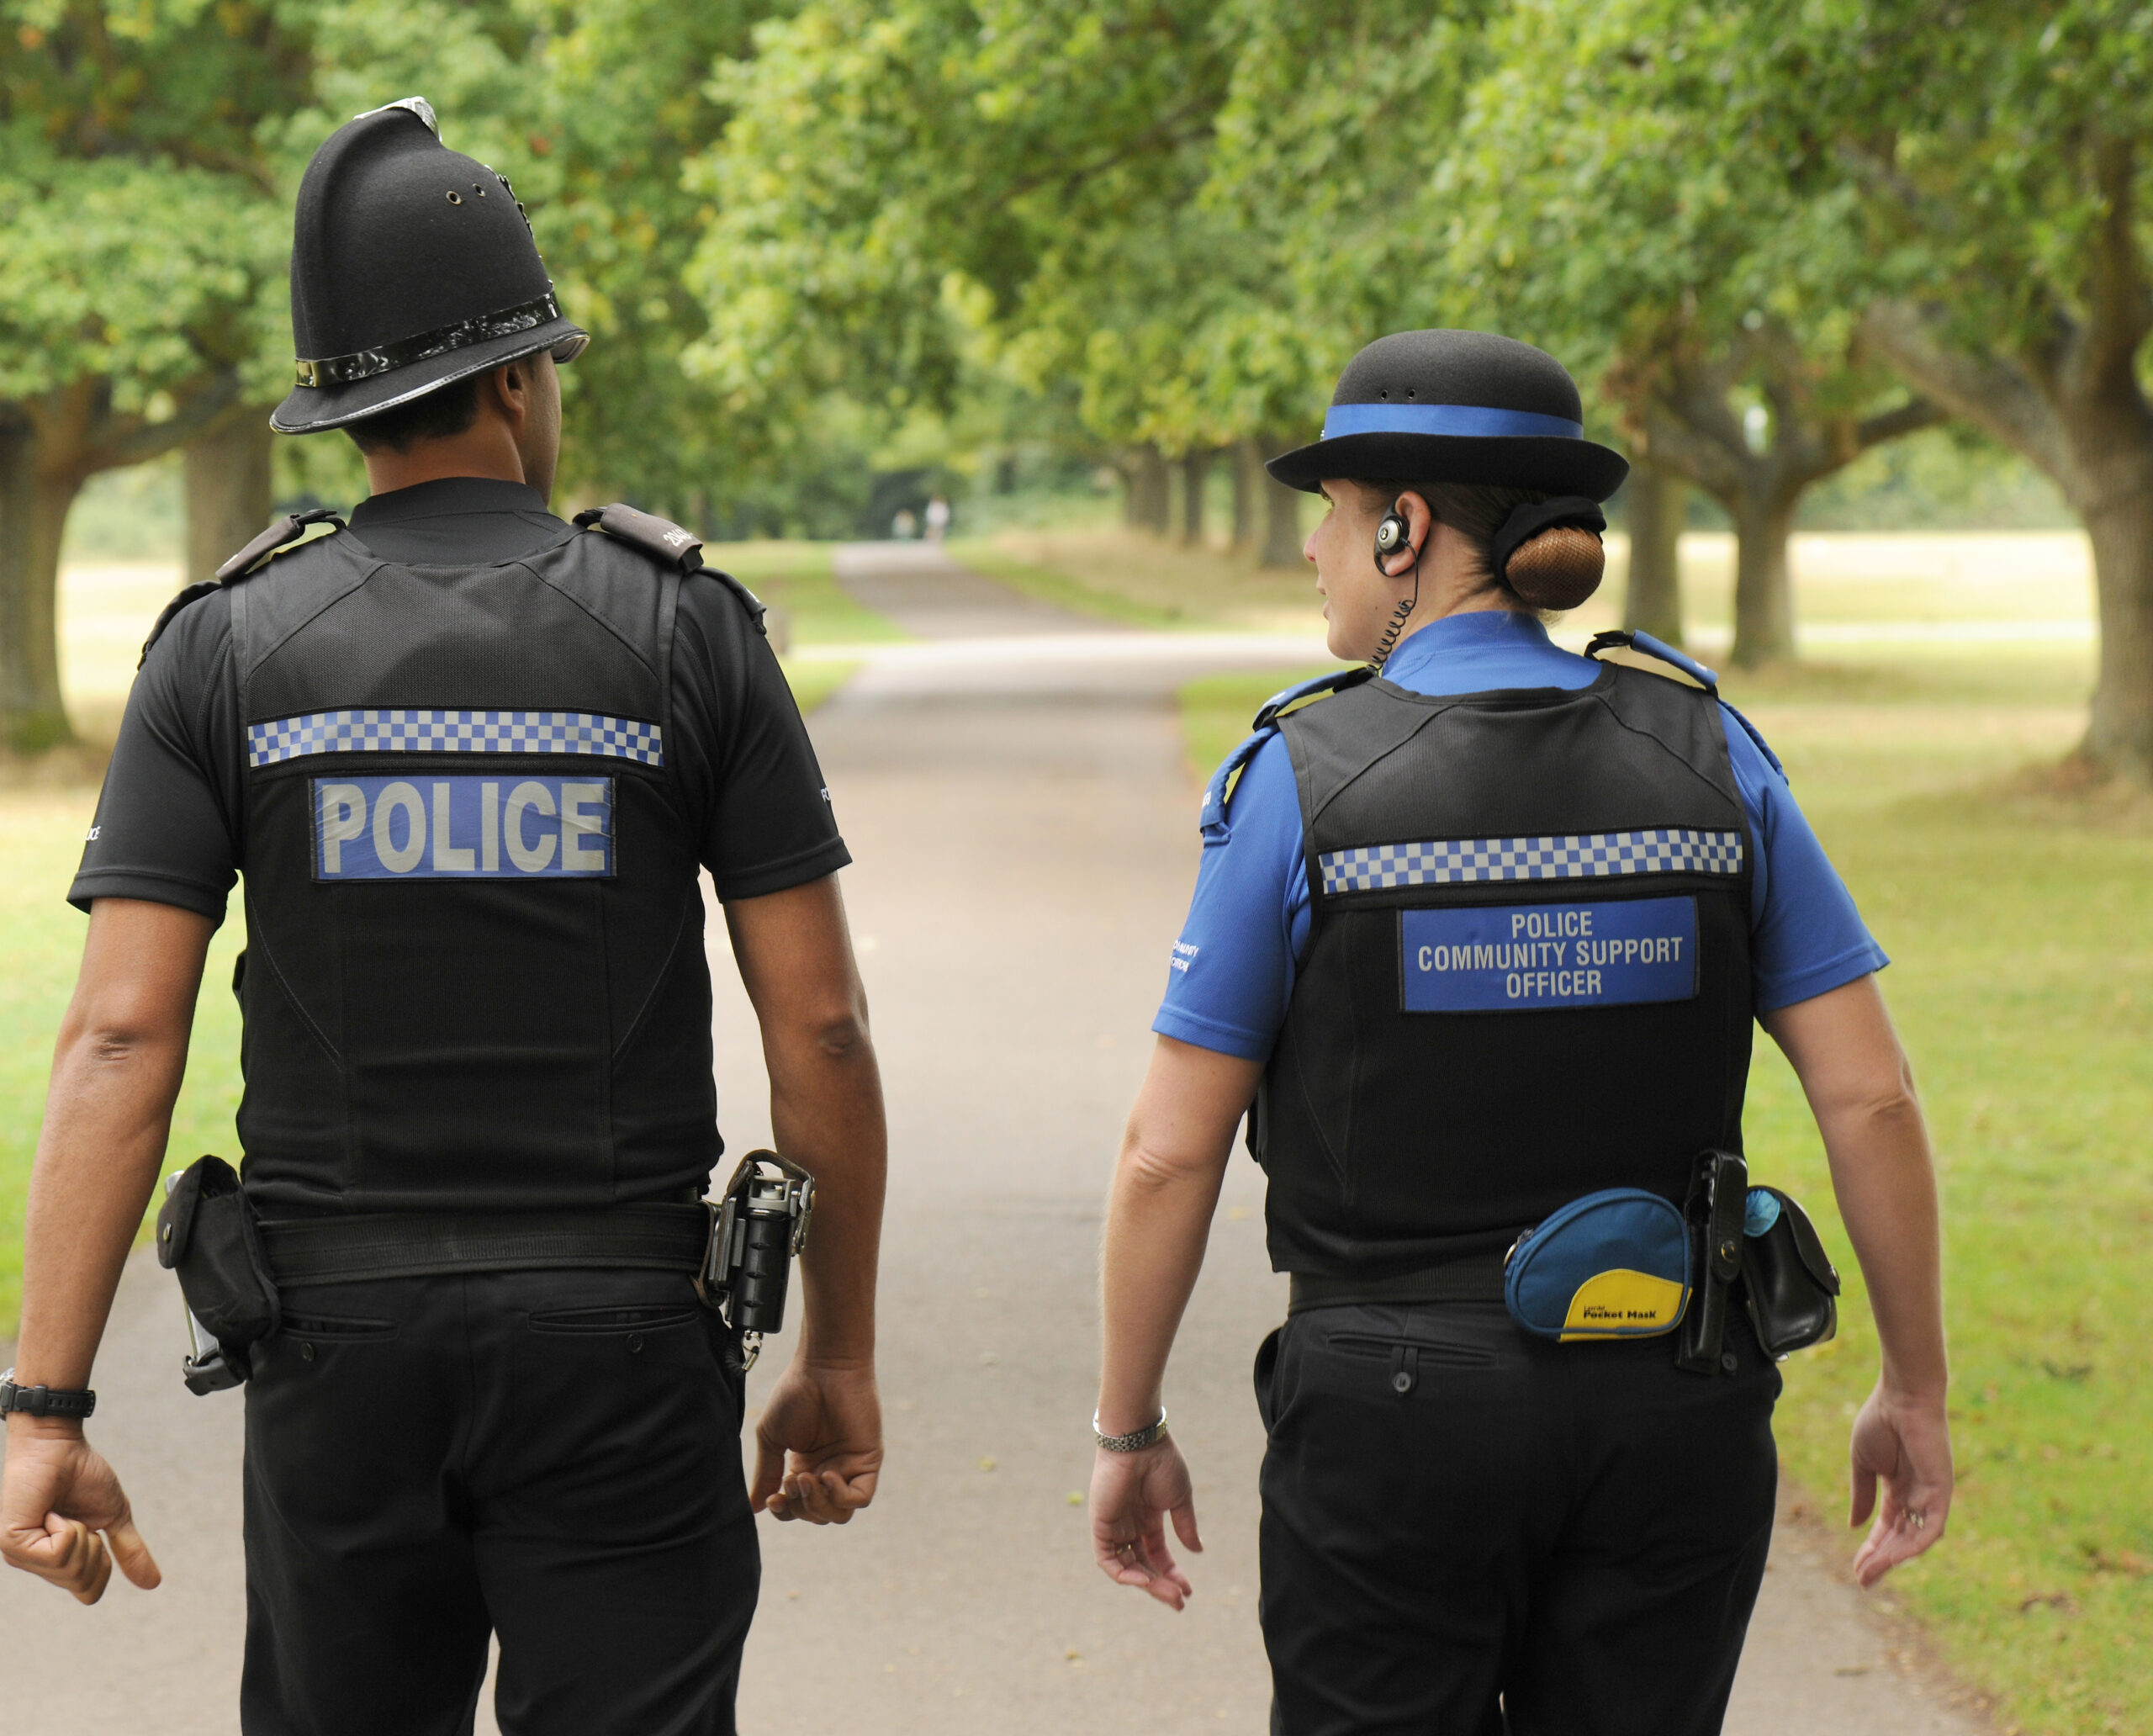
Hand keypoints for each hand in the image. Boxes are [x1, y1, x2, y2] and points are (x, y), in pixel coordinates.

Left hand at [1, 1421, 160, 1603]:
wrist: (58, 1445)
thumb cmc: (80, 1475)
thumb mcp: (113, 1517)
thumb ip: (129, 1551)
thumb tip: (153, 1583)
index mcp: (56, 1562)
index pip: (88, 1591)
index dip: (103, 1566)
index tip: (93, 1531)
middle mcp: (35, 1564)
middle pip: (82, 1583)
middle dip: (93, 1548)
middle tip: (75, 1518)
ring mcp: (20, 1556)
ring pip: (70, 1570)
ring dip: (80, 1534)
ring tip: (60, 1512)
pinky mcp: (12, 1543)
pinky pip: (58, 1553)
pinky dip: (67, 1528)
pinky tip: (50, 1511)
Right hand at [751, 1358, 881, 1523]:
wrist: (823, 1367)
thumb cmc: (796, 1394)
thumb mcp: (772, 1438)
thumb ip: (767, 1473)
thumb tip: (754, 1508)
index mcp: (805, 1467)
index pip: (797, 1509)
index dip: (785, 1512)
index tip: (773, 1499)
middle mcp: (828, 1470)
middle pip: (817, 1515)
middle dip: (800, 1506)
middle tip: (791, 1479)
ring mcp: (849, 1467)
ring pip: (838, 1514)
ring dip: (817, 1505)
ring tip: (806, 1477)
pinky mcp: (868, 1460)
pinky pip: (860, 1497)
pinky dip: (840, 1496)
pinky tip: (826, 1475)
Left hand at [1090, 1436, 1199, 1610]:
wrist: (1139, 1441)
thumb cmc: (1161, 1463)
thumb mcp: (1179, 1499)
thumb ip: (1185, 1526)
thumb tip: (1197, 1551)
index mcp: (1148, 1519)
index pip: (1158, 1555)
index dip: (1171, 1574)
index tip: (1188, 1590)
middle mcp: (1130, 1526)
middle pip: (1143, 1565)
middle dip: (1161, 1585)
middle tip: (1180, 1601)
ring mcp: (1114, 1527)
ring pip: (1126, 1567)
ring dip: (1147, 1583)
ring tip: (1168, 1594)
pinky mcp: (1100, 1525)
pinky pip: (1106, 1559)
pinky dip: (1123, 1573)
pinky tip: (1144, 1580)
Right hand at [1848, 1381, 1952, 1587]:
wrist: (1901, 1396)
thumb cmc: (1881, 1421)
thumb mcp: (1863, 1463)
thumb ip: (1862, 1494)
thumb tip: (1855, 1526)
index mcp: (1898, 1488)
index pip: (1887, 1527)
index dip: (1872, 1548)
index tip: (1857, 1568)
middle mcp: (1917, 1496)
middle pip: (1900, 1538)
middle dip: (1881, 1560)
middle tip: (1862, 1579)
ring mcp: (1931, 1495)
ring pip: (1915, 1539)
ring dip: (1894, 1558)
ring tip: (1871, 1571)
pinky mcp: (1942, 1491)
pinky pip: (1932, 1526)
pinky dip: (1915, 1544)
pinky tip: (1895, 1557)